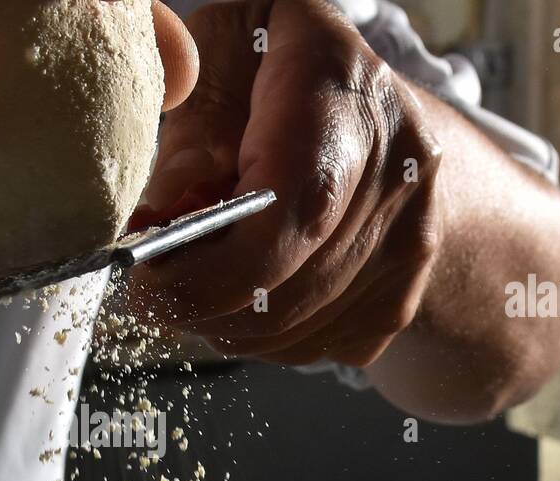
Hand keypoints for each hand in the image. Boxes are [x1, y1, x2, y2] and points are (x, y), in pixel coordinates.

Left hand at [128, 0, 443, 366]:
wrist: (361, 100)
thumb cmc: (273, 62)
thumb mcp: (215, 54)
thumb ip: (190, 129)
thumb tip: (159, 222)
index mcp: (345, 90)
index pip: (291, 208)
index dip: (211, 268)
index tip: (148, 279)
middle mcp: (398, 169)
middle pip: (287, 284)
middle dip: (200, 303)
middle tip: (152, 289)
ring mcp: (411, 239)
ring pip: (294, 329)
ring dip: (224, 324)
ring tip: (195, 283)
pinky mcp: (401, 295)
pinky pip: (313, 347)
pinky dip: (262, 337)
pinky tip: (244, 292)